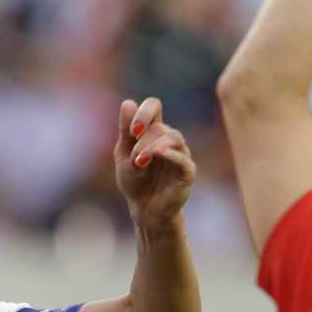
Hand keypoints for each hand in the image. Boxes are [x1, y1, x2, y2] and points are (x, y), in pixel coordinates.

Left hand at [113, 97, 195, 227]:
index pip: (154, 106)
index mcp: (153, 131)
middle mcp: (170, 139)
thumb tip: (128, 102)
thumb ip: (125, 131)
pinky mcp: (187, 171)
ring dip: (151, 148)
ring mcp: (181, 154)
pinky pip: (183, 159)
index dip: (144, 113)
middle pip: (159, 127)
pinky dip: (171, 154)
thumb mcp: (124, 154)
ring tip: (139, 162)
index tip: (132, 131)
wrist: (145, 209)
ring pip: (172, 138)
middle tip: (133, 160)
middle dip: (142, 143)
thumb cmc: (135, 181)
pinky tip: (159, 153)